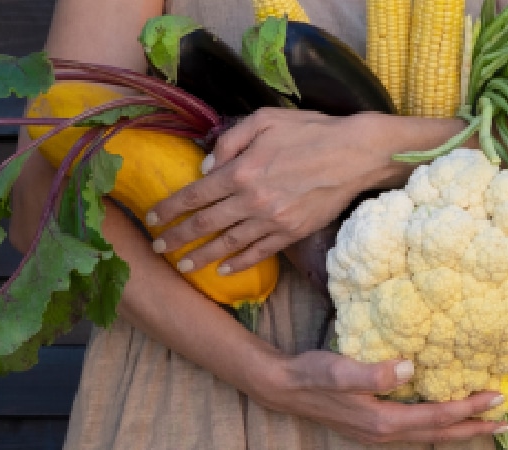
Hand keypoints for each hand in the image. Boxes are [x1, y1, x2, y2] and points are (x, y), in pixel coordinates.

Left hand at [146, 108, 390, 274]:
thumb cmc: (310, 131)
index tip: (152, 220)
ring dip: (201, 257)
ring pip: (227, 244)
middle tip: (158, 248)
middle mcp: (251, 200)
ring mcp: (271, 220)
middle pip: (205, 224)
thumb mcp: (264, 119)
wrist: (355, 154)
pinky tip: (222, 270)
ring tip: (183, 266)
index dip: (170, 209)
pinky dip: (238, 263)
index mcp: (241, 170)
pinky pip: (258, 253)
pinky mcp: (290, 233)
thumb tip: (205, 167)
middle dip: (177, 237)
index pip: (194, 194)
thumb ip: (230, 141)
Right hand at [258, 350, 507, 444]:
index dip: (468, 408)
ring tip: (484, 425)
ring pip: (429, 436)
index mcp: (384, 420)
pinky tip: (443, 418)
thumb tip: (410, 368)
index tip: (497, 397)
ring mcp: (379, 435)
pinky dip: (438, 427)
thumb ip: (374, 372)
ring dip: (458, 431)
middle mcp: (385, 433)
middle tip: (505, 423)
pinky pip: (416, 431)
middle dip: (473, 429)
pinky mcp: (373, 428)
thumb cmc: (312, 374)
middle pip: (439, 434)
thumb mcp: (340, 370)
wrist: (284, 388)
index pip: (437, 416)